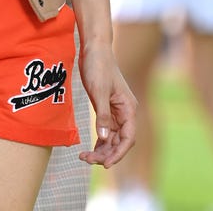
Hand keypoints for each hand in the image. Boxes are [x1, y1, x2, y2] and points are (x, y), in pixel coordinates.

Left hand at [78, 46, 136, 167]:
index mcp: (128, 108)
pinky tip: (88, 149)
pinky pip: (105, 131)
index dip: (118, 153)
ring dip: (101, 149)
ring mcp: (115, 111)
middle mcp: (125, 112)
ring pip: (111, 138)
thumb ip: (102, 115)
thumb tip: (103, 138)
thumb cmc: (99, 66)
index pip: (128, 137)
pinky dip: (98, 141)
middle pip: (119, 141)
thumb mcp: (99, 90)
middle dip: (106, 153)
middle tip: (88, 160)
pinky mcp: (106, 108)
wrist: (94, 48)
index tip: (106, 164)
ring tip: (84, 157)